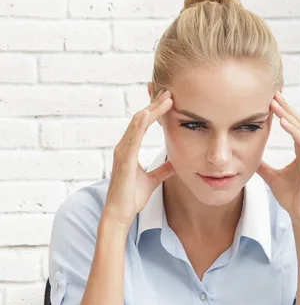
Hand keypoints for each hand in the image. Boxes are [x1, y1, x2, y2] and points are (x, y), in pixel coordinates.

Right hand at [102, 90, 174, 228]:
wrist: (120, 213)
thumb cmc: (131, 197)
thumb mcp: (152, 180)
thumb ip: (162, 170)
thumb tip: (175, 162)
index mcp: (129, 149)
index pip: (142, 123)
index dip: (154, 110)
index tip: (168, 99)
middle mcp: (124, 146)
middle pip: (140, 118)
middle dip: (154, 104)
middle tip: (169, 91)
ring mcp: (122, 151)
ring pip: (137, 123)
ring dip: (152, 109)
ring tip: (167, 98)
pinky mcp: (124, 159)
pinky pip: (133, 136)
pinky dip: (141, 123)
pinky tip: (149, 113)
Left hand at [257, 91, 299, 223]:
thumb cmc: (292, 197)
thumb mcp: (272, 176)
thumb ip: (263, 165)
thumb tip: (250, 157)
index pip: (293, 125)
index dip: (282, 112)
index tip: (270, 100)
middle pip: (298, 122)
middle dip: (285, 107)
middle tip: (272, 92)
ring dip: (288, 114)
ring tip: (275, 103)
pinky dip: (294, 131)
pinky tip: (283, 122)